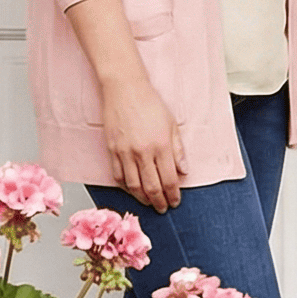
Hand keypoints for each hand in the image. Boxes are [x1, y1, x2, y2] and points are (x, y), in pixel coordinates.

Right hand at [100, 74, 184, 209]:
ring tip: (149, 203)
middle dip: (159, 201)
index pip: (169, 180)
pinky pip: (118, 175)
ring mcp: (125, 152)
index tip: (175, 201)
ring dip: (142, 198)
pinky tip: (132, 190)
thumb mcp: (172, 124)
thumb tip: (184, 171)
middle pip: (151, 187)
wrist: (125, 89)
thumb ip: (178, 150)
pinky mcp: (112, 150)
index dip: (173, 195)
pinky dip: (125, 186)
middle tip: (163, 208)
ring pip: (133, 185)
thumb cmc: (150, 103)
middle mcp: (143, 152)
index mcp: (161, 146)